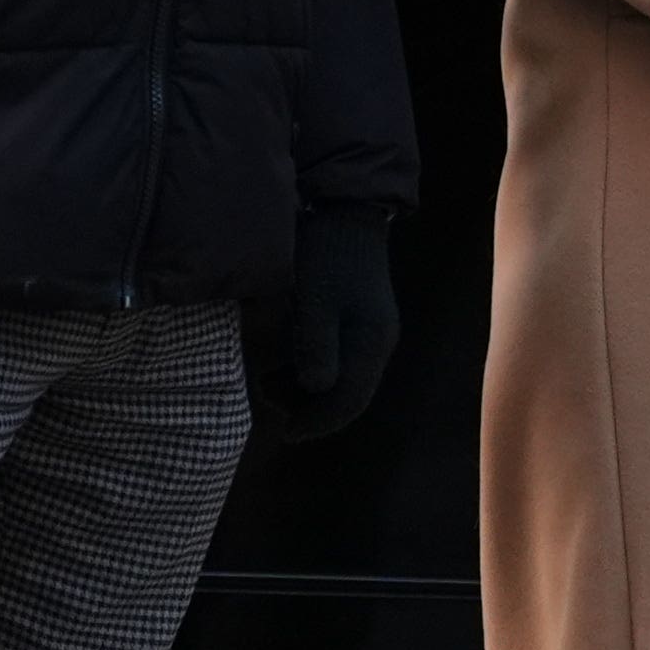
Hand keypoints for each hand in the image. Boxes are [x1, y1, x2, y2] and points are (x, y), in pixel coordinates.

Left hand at [268, 210, 399, 433]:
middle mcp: (378, 343)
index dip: (317, 422)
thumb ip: (316, 346)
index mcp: (370, 342)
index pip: (349, 400)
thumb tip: (317, 389)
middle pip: (349, 394)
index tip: (287, 434)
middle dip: (311, 408)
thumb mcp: (314, 301)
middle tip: (271, 401)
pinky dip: (315, 370)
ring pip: (345, 379)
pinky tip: (288, 361)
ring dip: (310, 390)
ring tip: (272, 382)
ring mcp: (373, 332)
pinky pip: (342, 361)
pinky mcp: (363, 321)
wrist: (345, 216)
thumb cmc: (325, 256)